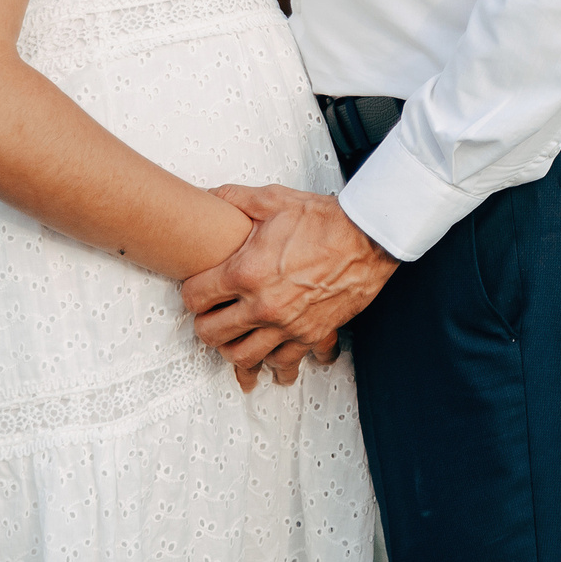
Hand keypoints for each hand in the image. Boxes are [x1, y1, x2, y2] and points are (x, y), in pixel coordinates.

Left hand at [181, 184, 395, 385]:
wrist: (369, 237)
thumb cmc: (324, 220)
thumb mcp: (273, 200)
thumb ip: (234, 198)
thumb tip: (207, 196)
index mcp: (246, 273)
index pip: (195, 298)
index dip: (191, 293)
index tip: (197, 290)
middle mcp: (263, 305)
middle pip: (211, 334)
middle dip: (205, 325)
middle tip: (210, 316)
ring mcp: (288, 325)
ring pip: (242, 358)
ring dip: (232, 350)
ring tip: (233, 340)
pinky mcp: (311, 335)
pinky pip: (285, 364)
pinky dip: (275, 365)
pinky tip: (271, 360)